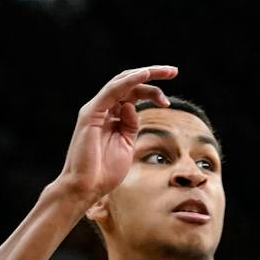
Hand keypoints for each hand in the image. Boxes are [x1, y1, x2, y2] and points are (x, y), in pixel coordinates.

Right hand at [52, 65, 179, 203]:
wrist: (86, 188)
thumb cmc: (105, 171)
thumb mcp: (126, 144)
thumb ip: (131, 125)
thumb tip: (134, 107)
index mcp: (111, 116)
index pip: (133, 94)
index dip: (152, 92)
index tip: (168, 102)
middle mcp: (103, 109)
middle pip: (129, 83)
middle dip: (152, 75)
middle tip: (173, 71)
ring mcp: (96, 109)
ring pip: (121, 82)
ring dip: (145, 73)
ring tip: (165, 71)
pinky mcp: (91, 113)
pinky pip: (112, 90)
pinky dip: (130, 81)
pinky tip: (145, 75)